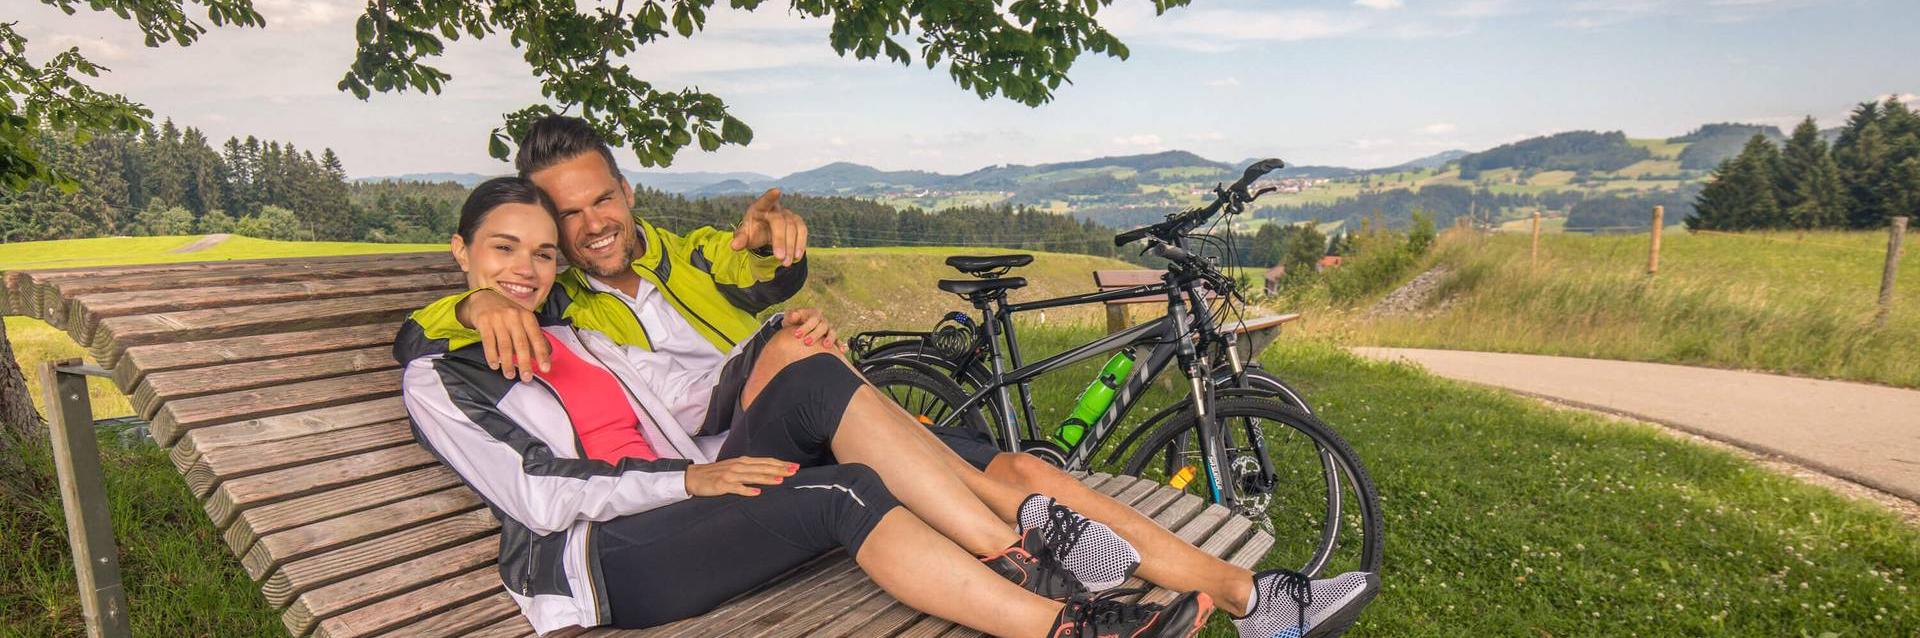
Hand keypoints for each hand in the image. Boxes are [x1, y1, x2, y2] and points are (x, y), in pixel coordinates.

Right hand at [457, 289, 549, 381]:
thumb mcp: (522, 320)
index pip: (536, 338)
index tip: (545, 368)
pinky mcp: (484, 321)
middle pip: (521, 343)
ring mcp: (498, 318)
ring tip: (510, 375)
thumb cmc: (508, 314)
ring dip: (507, 363)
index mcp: (527, 316)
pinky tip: (495, 365)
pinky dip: (492, 356)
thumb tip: (542, 357)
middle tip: (527, 377)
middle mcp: (514, 316)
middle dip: (525, 362)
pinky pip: (489, 342)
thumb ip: (531, 336)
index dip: (542, 354)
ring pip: (504, 345)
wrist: (484, 299)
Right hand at [684, 457, 798, 496]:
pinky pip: (736, 488)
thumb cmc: (715, 473)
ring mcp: (730, 475)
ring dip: (767, 478)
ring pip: (752, 476)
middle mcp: (738, 466)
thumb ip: (749, 468)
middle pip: (762, 467)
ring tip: (781, 480)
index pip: (766, 461)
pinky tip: (757, 493)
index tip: (794, 466)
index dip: (781, 464)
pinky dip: (747, 490)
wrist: (693, 476)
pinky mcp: (722, 485)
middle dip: (780, 469)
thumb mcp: (734, 467)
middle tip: (794, 471)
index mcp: (742, 461)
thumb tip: (767, 472)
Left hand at [728, 188, 807, 266]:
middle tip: (779, 258)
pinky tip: (796, 257)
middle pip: (779, 222)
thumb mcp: (745, 235)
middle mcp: (775, 209)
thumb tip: (734, 246)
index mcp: (759, 208)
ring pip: (793, 227)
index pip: (764, 201)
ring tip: (786, 263)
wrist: (765, 232)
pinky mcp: (797, 222)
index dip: (770, 196)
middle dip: (780, 240)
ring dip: (791, 246)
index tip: (777, 191)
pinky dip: (800, 244)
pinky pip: (802, 231)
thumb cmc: (753, 232)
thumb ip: (740, 239)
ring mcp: (788, 214)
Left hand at [784, 307, 841, 351]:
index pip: (812, 319)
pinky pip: (838, 341)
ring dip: (829, 339)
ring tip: (826, 346)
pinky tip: (841, 351)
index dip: (805, 327)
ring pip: (832, 333)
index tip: (796, 335)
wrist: (799, 326)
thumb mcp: (791, 317)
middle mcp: (823, 321)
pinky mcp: (832, 338)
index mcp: (814, 314)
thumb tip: (794, 315)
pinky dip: (840, 345)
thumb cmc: (794, 322)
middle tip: (807, 342)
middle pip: (822, 326)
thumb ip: (791, 316)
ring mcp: (828, 329)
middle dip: (815, 335)